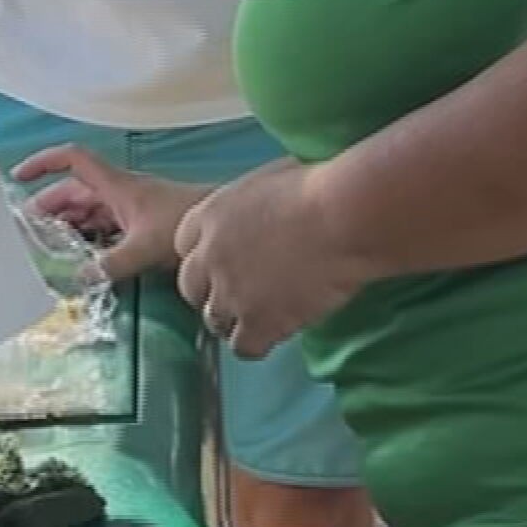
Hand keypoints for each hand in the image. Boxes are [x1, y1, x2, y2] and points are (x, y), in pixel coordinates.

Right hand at [13, 145, 208, 285]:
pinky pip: (104, 226)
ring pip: (88, 209)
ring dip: (67, 223)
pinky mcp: (140, 224)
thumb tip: (79, 279)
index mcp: (115, 186)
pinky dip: (87, 236)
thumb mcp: (145, 247)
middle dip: (48, 206)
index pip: (72, 160)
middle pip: (74, 190)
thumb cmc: (184, 225)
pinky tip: (80, 255)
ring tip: (46, 245)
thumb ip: (111, 264)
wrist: (222, 229)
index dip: (43, 163)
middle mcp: (118, 192)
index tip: (18, 177)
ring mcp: (130, 208)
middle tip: (26, 229)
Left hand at [173, 160, 371, 359]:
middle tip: (243, 293)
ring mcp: (231, 293)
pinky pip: (244, 347)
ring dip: (235, 320)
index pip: (184, 246)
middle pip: (191, 288)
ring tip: (264, 315)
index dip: (206, 257)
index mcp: (209, 216)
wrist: (341, 218)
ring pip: (214, 321)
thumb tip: (265, 208)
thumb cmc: (318, 187)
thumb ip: (251, 203)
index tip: (225, 262)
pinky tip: (277, 332)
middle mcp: (210, 257)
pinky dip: (258, 343)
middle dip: (212, 292)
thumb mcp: (269, 179)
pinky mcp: (258, 322)